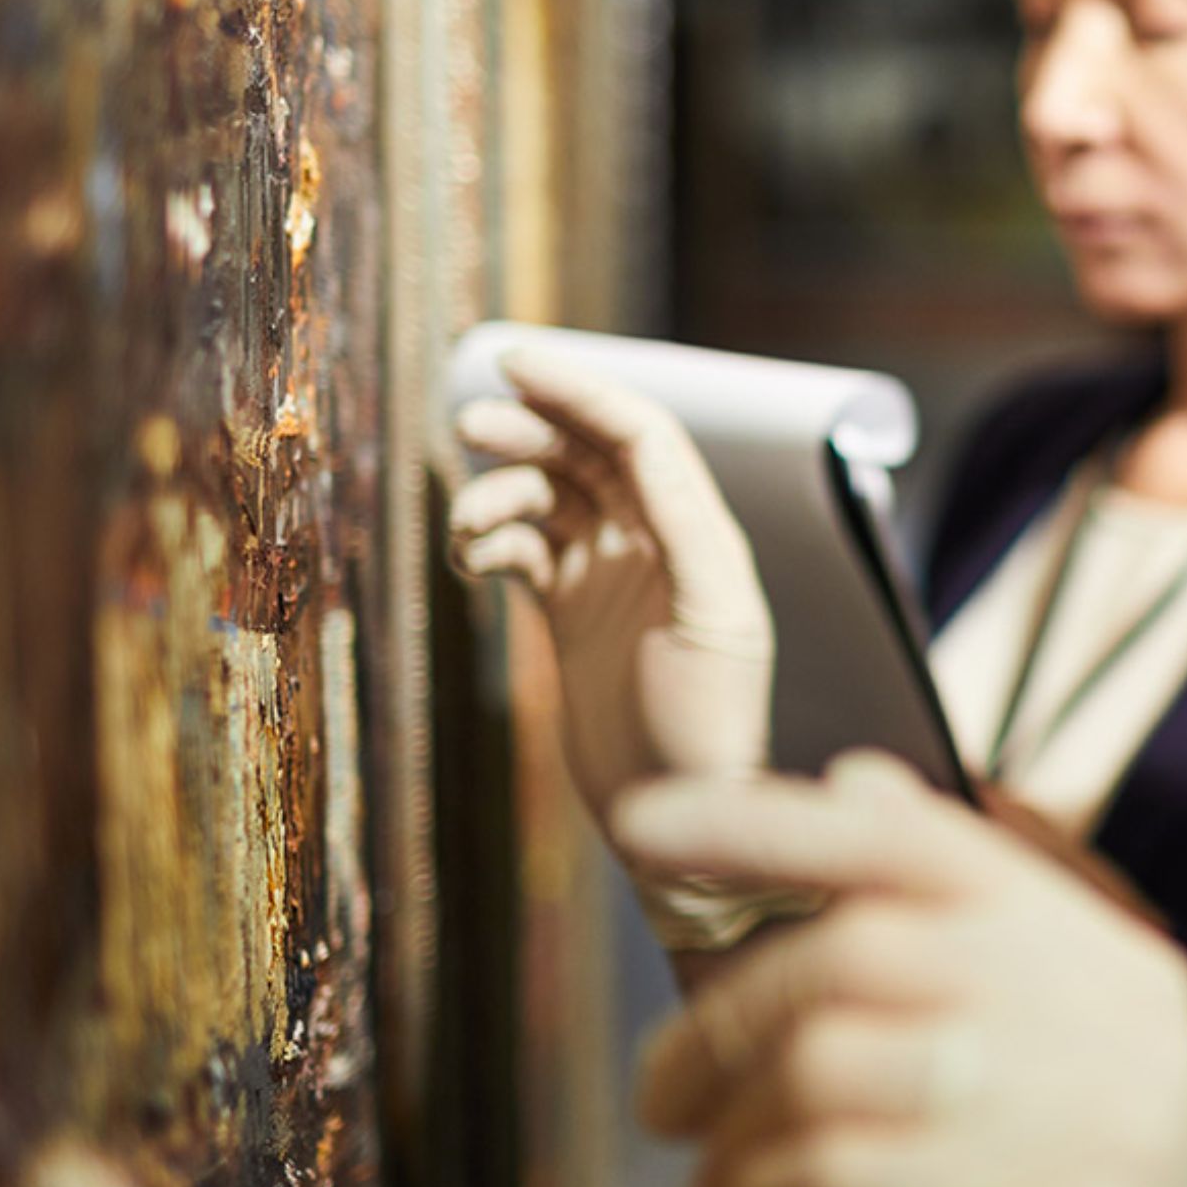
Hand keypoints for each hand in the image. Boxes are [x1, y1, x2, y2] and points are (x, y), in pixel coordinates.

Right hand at [448, 346, 773, 842]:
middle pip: (585, 452)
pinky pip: (519, 550)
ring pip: (544, 499)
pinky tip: (472, 561)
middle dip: (528, 431)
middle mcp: (656, 543)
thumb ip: (687, 527)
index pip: (639, 434)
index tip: (515, 363)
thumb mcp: (718, 620)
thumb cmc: (711, 728)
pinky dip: (488, 542)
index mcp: (700, 533)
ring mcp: (609, 577)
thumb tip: (641, 445)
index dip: (581, 391)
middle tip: (469, 426)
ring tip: (467, 529)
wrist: (675, 823)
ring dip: (499, 494)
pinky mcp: (569, 615)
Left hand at [624, 753, 1186, 1186]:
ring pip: (830, 1059)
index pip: (929, 843)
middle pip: (863, 948)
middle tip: (666, 1095)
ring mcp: (1095, 1130)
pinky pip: (831, 1171)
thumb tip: (854, 776)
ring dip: (729, 1132)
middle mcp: (1119, 1025)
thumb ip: (956, 937)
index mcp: (1114, 965)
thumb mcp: (1032, 1074)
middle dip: (725, 1018)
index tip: (650, 818)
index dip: (775, 818)